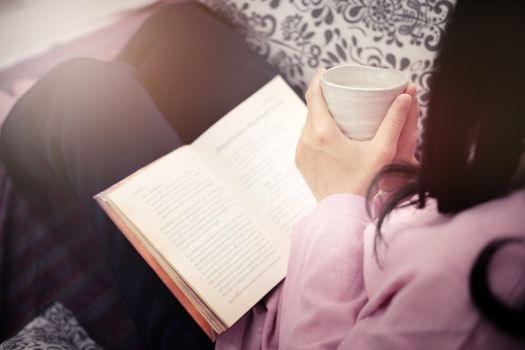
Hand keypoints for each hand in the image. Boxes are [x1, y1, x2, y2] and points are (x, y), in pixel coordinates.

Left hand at [295, 68, 419, 200]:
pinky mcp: (301, 162)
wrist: (343, 213)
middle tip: (339, 90)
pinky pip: (306, 138)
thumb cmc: (364, 183)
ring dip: (319, 114)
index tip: (326, 70)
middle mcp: (307, 139)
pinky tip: (328, 132)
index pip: (314, 94)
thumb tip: (405, 95)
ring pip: (308, 123)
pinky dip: (316, 131)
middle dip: (323, 96)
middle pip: (312, 108)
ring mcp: (301, 151)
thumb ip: (394, 122)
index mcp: (322, 132)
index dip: (319, 79)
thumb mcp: (382, 151)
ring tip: (336, 110)